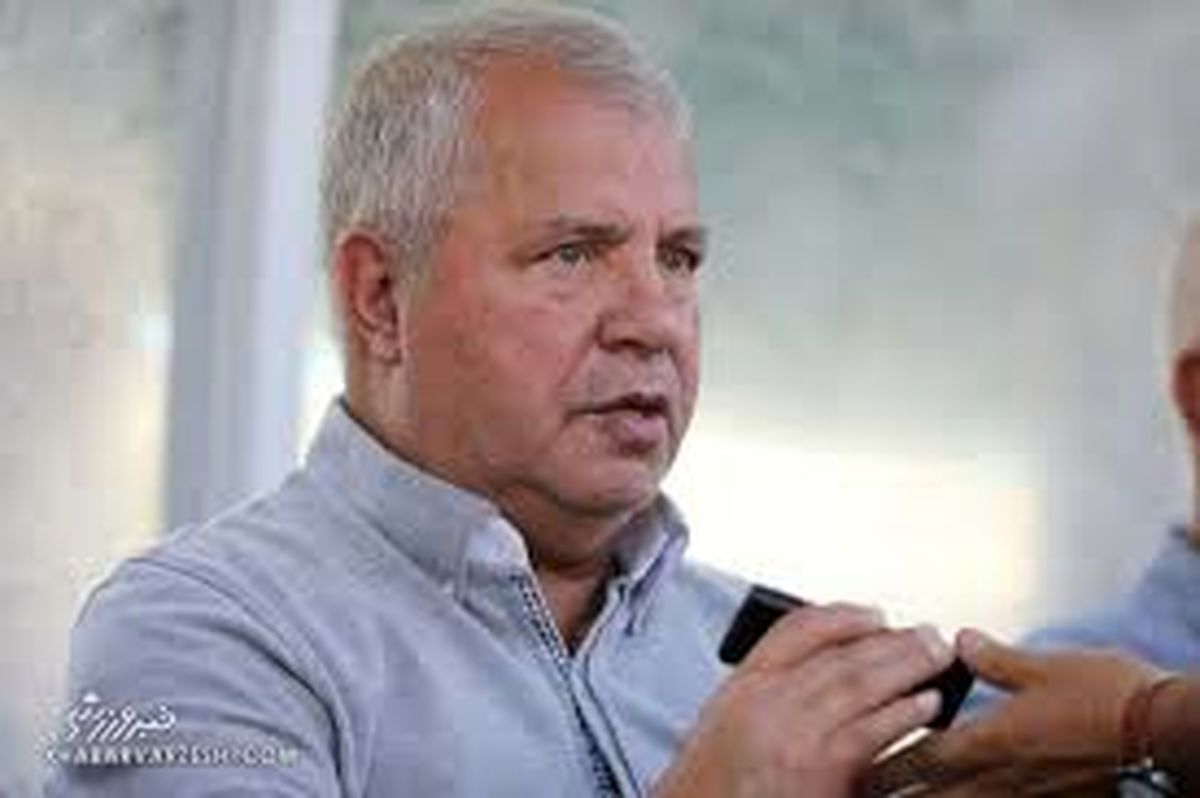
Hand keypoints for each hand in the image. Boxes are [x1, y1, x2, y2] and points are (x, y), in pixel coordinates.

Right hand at [653, 603, 952, 797]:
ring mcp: (793, 733)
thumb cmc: (712, 791)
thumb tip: (824, 680)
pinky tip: (927, 705)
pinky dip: (904, 712)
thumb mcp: (725, 731)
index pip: (795, 630)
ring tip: (937, 658)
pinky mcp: (819, 769)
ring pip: (859, 682)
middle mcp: (766, 702)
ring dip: (905, 665)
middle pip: (838, 652)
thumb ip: (769, 700)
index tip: (875, 615)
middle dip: (888, 639)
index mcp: (741, 688)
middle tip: (925, 634)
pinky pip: (871, 730)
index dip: (843, 617)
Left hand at [863, 628, 1164, 796]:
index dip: (887, 763)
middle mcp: (1002, 775)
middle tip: (870, 790)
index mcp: (992, 739)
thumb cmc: (1110, 696)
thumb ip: (994, 658)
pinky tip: (971, 795)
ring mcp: (1027, 795)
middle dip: (900, 793)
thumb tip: (960, 640)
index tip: (860, 767)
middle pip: (936, 794)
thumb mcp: (1045, 666)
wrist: (1166, 733)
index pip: (923, 756)